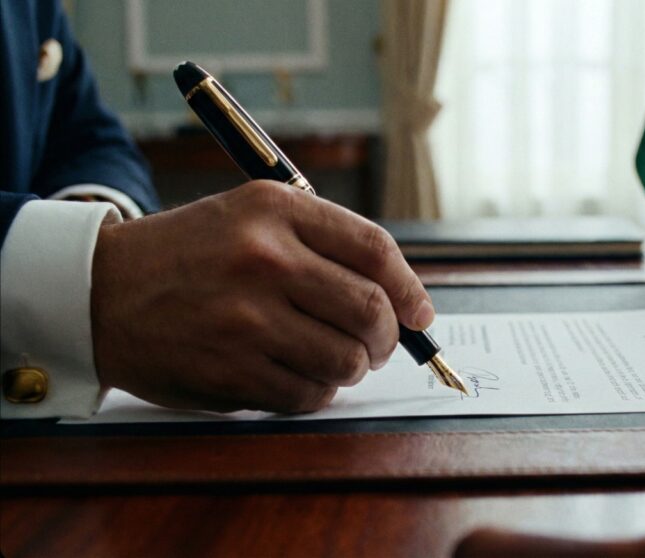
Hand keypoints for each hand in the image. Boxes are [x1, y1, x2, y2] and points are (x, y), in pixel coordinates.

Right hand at [90, 180, 432, 412]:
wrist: (99, 292)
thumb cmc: (190, 255)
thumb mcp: (250, 216)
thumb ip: (323, 244)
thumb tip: (400, 297)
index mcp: (275, 210)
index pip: (375, 250)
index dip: (410, 289)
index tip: (420, 314)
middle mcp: (264, 259)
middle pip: (370, 310)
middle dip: (389, 337)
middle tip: (381, 345)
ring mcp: (246, 318)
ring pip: (345, 360)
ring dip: (353, 368)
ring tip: (336, 360)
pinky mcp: (230, 370)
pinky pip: (308, 395)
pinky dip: (317, 393)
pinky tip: (299, 376)